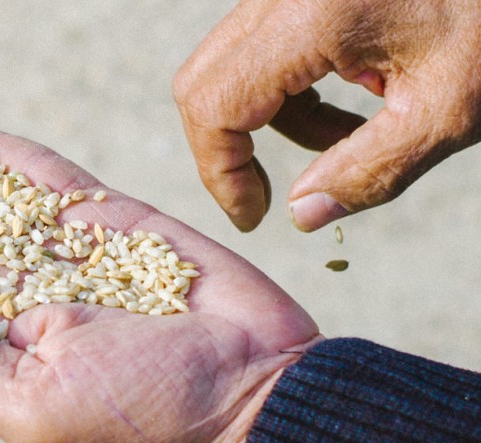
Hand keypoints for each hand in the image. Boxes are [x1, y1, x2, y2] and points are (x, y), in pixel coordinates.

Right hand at [174, 0, 480, 231]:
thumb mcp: (446, 111)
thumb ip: (370, 172)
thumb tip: (302, 214)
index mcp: (313, 15)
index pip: (215, 102)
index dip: (220, 171)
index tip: (252, 215)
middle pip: (203, 82)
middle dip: (226, 149)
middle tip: (264, 195)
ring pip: (230, 68)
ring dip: (267, 123)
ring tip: (341, 145)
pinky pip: (260, 51)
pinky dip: (285, 95)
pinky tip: (343, 110)